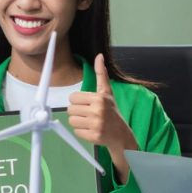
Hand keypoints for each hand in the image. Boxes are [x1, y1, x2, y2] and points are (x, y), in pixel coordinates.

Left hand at [67, 54, 136, 179]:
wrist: (121, 134)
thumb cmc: (112, 111)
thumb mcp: (107, 92)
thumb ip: (101, 74)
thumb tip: (99, 55)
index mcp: (99, 98)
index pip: (73, 97)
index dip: (78, 101)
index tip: (87, 104)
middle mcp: (98, 110)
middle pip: (70, 110)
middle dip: (77, 112)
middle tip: (89, 114)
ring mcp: (96, 124)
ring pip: (72, 121)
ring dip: (78, 122)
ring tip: (90, 122)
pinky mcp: (94, 136)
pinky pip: (76, 132)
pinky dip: (82, 132)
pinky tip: (91, 130)